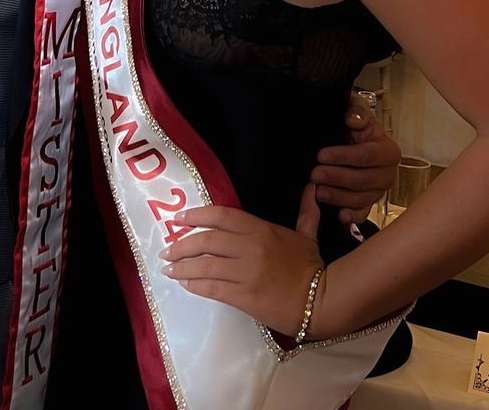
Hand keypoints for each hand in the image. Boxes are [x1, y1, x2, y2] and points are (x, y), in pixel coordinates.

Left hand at [158, 184, 323, 335]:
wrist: (322, 300)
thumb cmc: (311, 266)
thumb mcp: (307, 234)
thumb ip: (305, 211)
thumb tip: (311, 187)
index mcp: (260, 229)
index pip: (220, 215)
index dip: (196, 215)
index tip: (179, 219)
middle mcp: (249, 247)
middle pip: (205, 240)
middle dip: (181, 244)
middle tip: (166, 250)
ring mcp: (246, 272)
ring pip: (204, 265)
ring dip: (182, 266)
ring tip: (169, 269)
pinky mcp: (245, 296)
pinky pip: (212, 288)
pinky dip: (195, 284)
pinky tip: (186, 283)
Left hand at [312, 94, 399, 223]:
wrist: (347, 135)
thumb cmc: (352, 122)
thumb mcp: (354, 109)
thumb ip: (356, 111)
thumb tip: (353, 119)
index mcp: (387, 151)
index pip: (366, 155)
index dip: (343, 156)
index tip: (321, 155)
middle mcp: (387, 173)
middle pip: (363, 180)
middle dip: (337, 178)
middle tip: (315, 174)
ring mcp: (378, 190)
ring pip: (361, 198)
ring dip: (338, 196)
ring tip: (317, 191)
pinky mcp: (368, 203)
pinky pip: (362, 213)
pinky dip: (352, 216)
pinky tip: (340, 216)